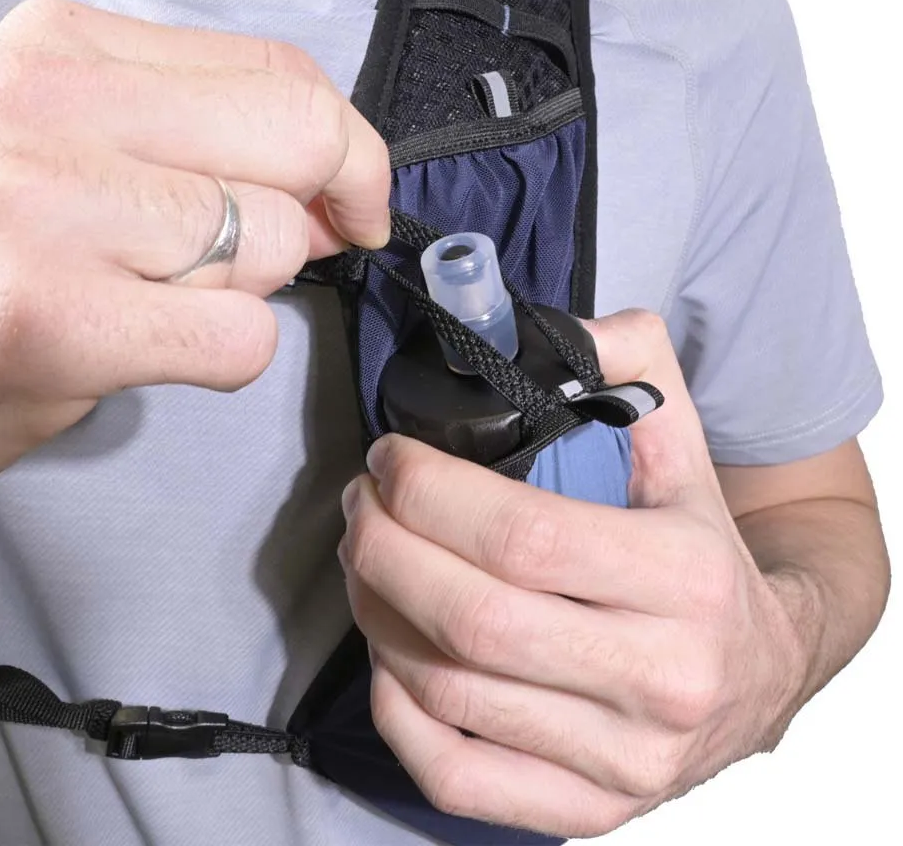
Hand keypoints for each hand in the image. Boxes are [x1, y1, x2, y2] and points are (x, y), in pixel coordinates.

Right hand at [0, 0, 389, 512]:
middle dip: (318, 214)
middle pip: (301, 138)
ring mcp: (52, 211)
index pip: (281, 70)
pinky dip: (222, 356)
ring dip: (239, 291)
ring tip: (146, 297)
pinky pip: (242, 337)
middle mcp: (54, 107)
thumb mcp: (64, 144)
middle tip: (272, 254)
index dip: (346, 148)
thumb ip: (201, 141)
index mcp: (65, 47)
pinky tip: (146, 346)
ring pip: (274, 244)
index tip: (347, 199)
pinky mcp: (61, 319)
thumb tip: (336, 189)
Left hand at [339, 310, 808, 837]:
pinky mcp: (587, 808)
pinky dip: (395, 708)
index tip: (389, 460)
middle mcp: (660, 680)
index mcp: (684, 579)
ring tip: (365, 559)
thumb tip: (557, 328)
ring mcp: (621, 759)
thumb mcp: (686, 446)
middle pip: (470, 618)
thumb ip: (631, 362)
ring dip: (376, 612)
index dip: (428, 492)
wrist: (766, 674)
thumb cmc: (706, 554)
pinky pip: (455, 773)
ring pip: (448, 690)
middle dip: (382, 547)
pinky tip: (388, 650)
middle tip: (360, 504)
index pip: (522, 536)